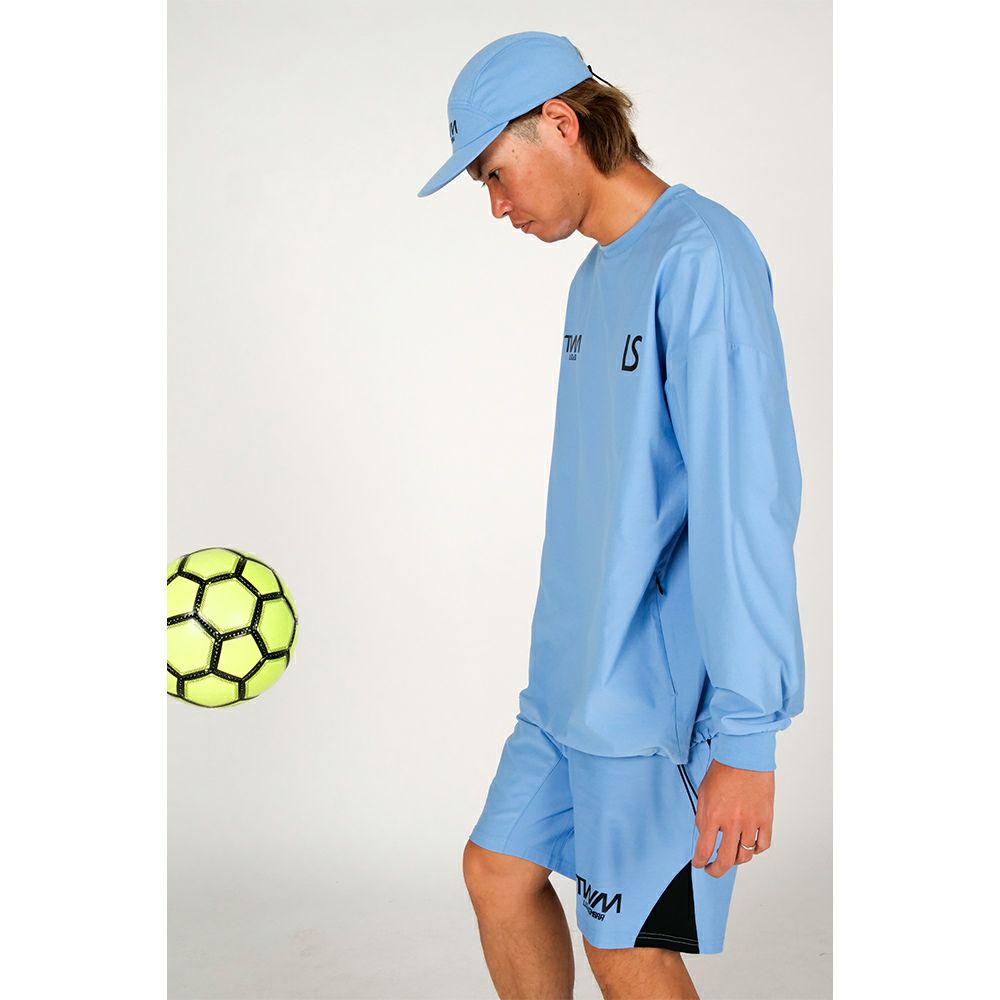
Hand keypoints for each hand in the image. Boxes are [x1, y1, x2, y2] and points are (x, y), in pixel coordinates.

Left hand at [691, 759, 773, 877]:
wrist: (745, 756)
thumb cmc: (723, 770)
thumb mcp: (703, 792)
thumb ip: (702, 816)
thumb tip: (704, 833)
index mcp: (713, 815)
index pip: (703, 849)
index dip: (700, 862)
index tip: (699, 864)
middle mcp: (731, 822)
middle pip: (725, 860)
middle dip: (716, 870)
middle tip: (712, 869)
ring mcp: (750, 822)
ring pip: (744, 856)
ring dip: (736, 860)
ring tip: (731, 856)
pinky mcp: (765, 819)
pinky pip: (763, 845)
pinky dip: (756, 850)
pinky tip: (750, 846)